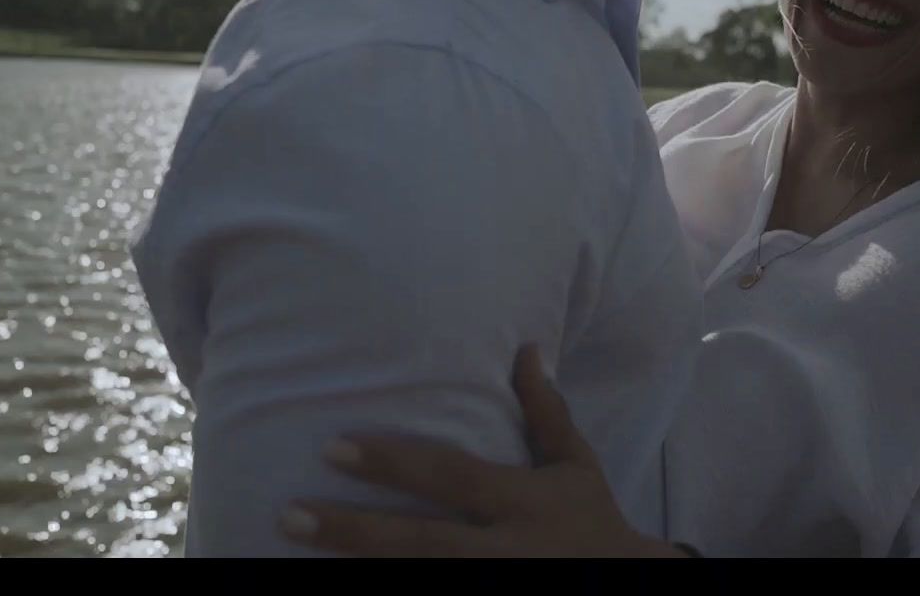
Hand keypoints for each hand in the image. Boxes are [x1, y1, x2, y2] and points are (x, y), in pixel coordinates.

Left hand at [279, 345, 689, 557]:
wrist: (630, 582)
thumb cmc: (592, 519)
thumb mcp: (575, 465)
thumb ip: (546, 412)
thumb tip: (526, 348)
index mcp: (522, 502)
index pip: (450, 477)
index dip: (393, 463)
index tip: (334, 448)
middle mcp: (504, 549)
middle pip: (421, 541)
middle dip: (353, 530)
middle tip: (288, 514)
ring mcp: (494, 583)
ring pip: (418, 577)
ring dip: (357, 566)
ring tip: (294, 549)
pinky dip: (387, 588)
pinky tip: (337, 581)